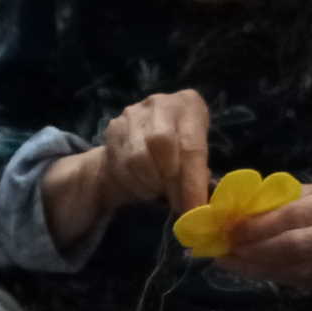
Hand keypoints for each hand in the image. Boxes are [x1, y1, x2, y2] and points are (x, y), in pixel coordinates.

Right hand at [94, 89, 212, 216]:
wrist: (142, 139)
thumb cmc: (178, 151)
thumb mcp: (194, 157)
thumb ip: (197, 175)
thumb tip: (197, 204)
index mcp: (189, 105)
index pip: (192, 146)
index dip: (192, 181)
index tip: (194, 208)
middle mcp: (160, 102)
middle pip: (161, 143)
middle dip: (170, 180)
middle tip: (176, 203)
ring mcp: (134, 114)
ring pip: (137, 156)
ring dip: (150, 183)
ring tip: (158, 190)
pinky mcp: (114, 128)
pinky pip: (121, 164)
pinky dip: (134, 184)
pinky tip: (142, 186)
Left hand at [212, 177, 311, 292]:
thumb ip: (283, 195)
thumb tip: (232, 198)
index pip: (293, 213)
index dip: (259, 224)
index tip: (230, 227)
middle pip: (293, 244)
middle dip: (253, 248)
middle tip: (224, 248)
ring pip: (292, 266)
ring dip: (255, 265)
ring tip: (227, 260)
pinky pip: (295, 279)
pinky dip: (266, 274)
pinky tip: (245, 269)